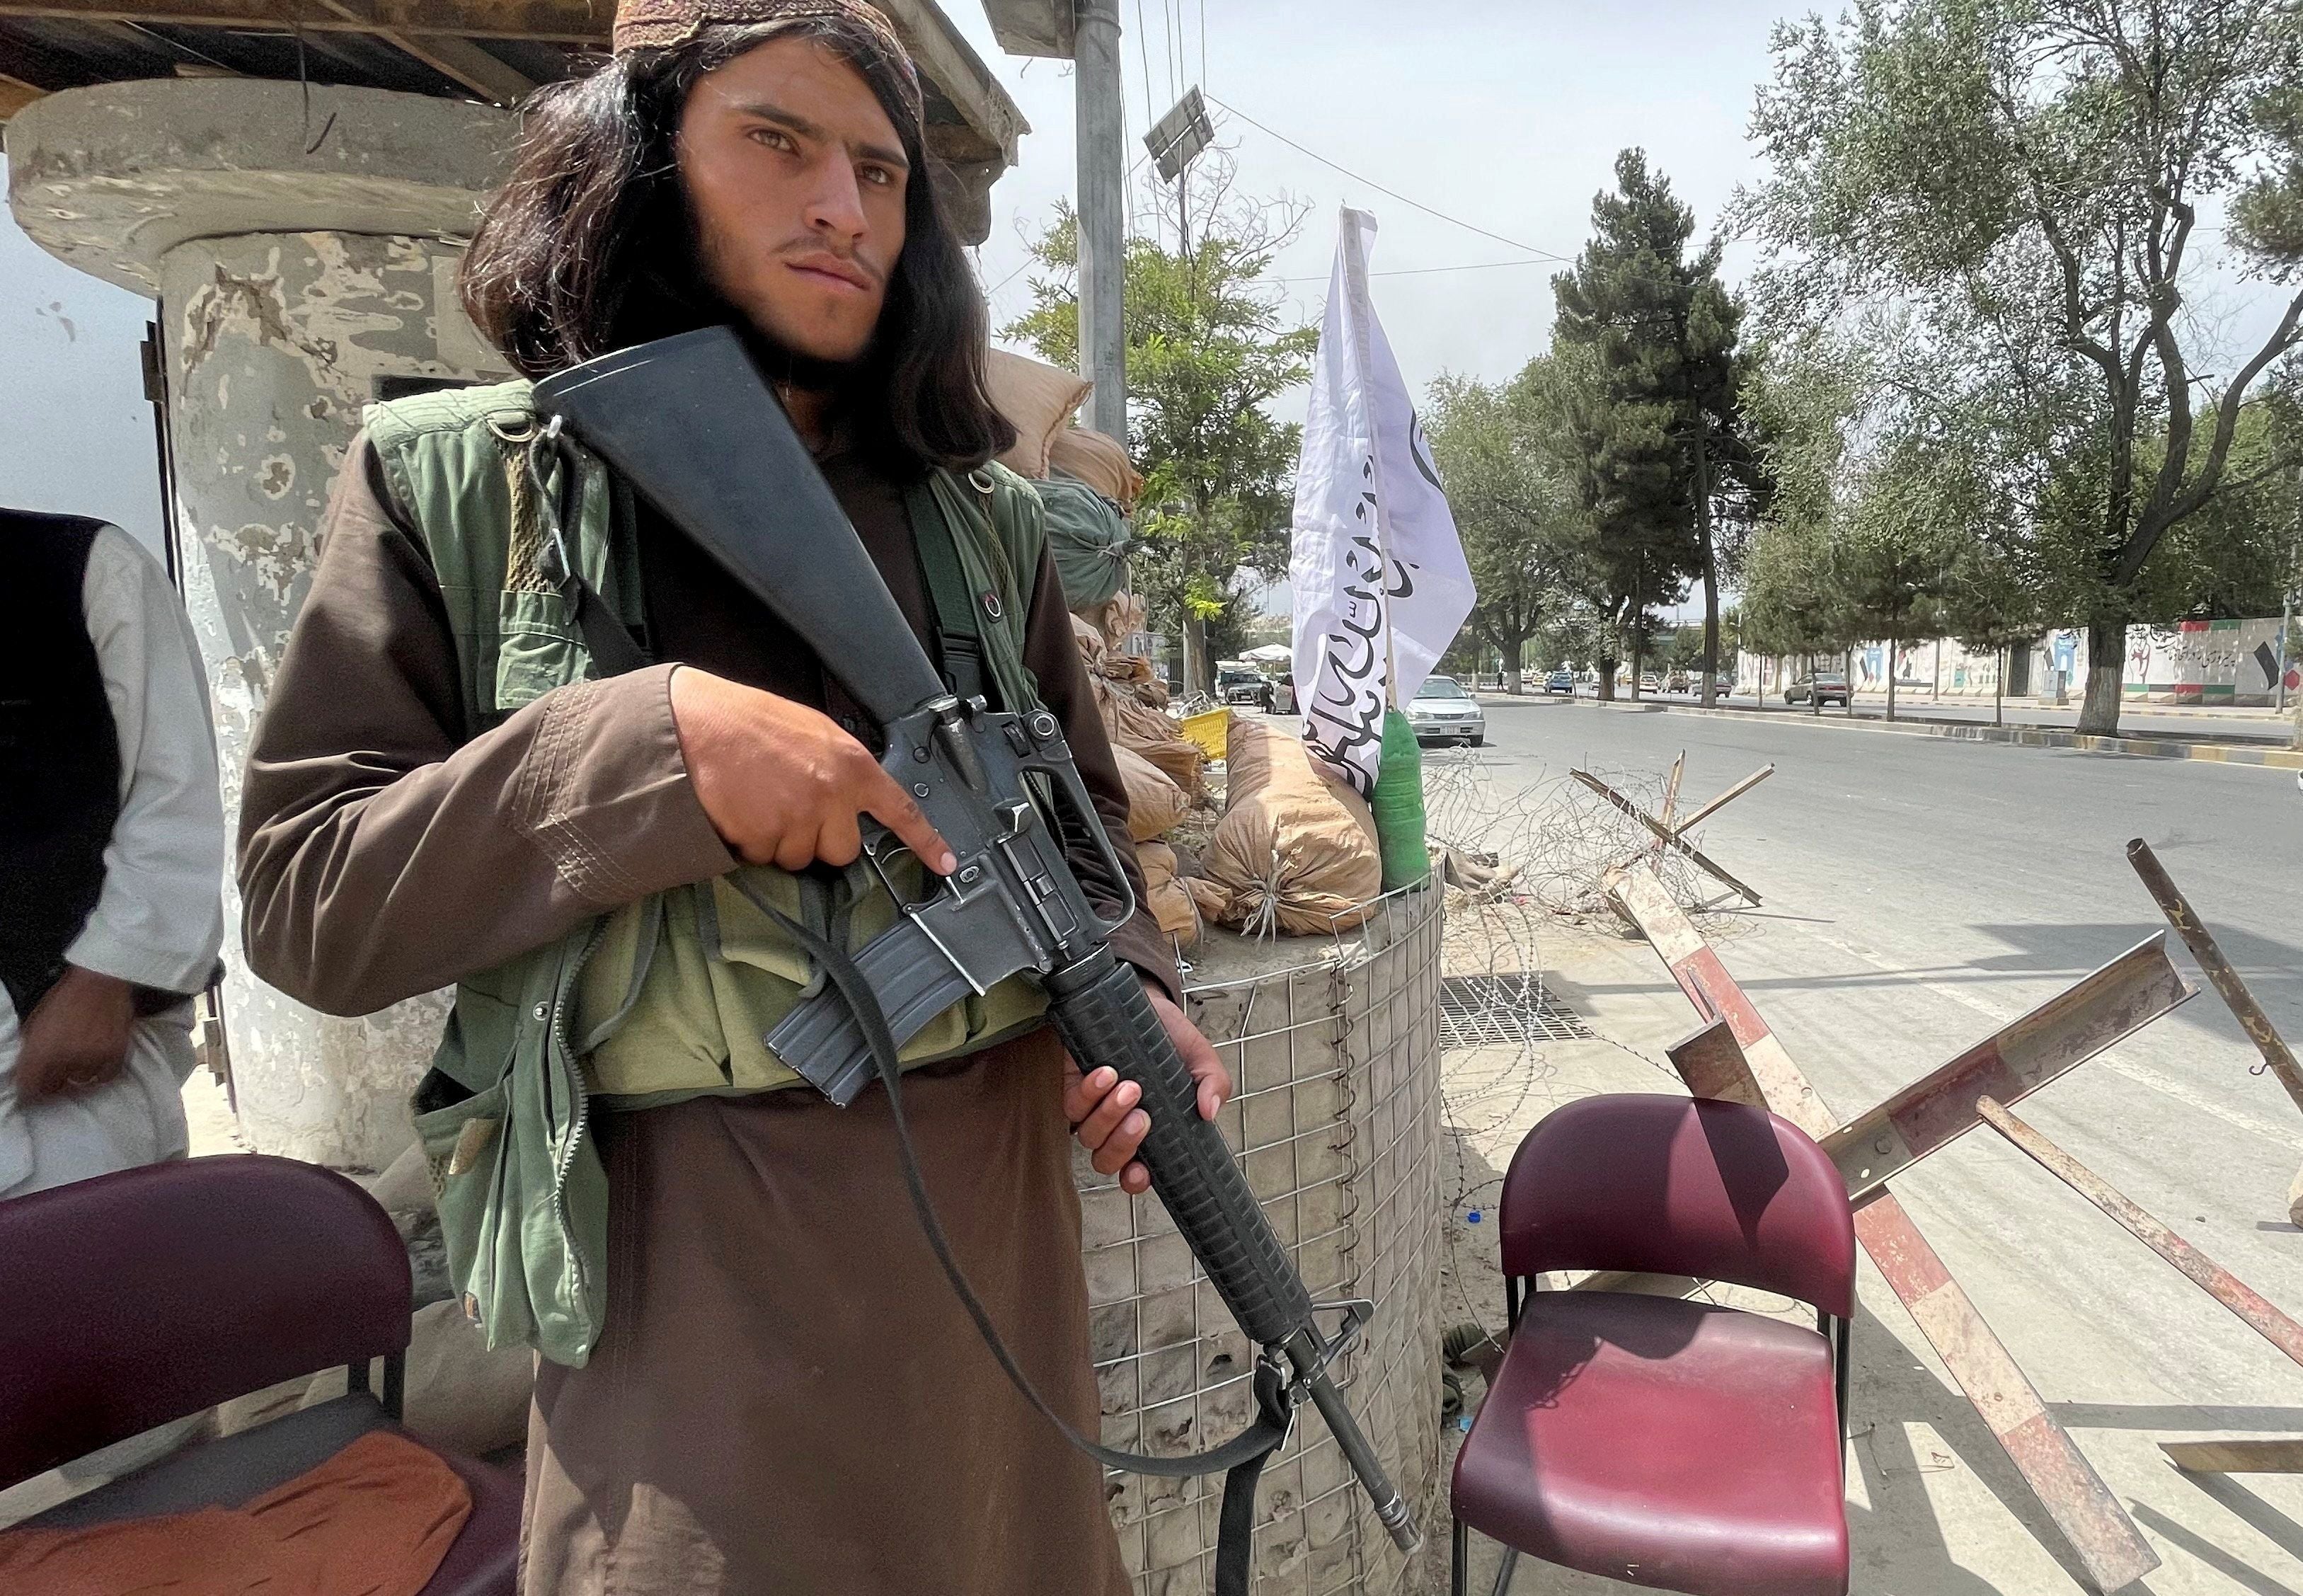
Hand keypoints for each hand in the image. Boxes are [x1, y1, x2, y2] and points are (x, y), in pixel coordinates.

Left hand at [15, 965, 136, 1102]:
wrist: (100, 979)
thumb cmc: (66, 996)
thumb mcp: (36, 1021)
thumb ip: (32, 1048)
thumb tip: (28, 1070)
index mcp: (41, 1049)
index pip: (29, 1087)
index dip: (29, 1091)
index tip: (31, 1091)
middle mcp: (66, 1057)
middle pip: (55, 1087)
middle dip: (52, 1082)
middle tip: (53, 1075)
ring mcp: (93, 1056)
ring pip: (81, 1080)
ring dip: (77, 1074)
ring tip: (78, 1062)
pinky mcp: (116, 1053)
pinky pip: (106, 1076)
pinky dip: (100, 1072)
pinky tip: (97, 1063)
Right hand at [669, 666, 954, 873]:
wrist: (697, 724)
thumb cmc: (749, 723)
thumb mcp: (813, 732)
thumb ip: (840, 767)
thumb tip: (849, 795)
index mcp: (851, 765)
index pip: (900, 809)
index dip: (925, 840)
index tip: (943, 862)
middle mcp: (832, 796)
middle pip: (842, 850)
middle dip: (817, 838)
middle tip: (790, 807)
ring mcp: (798, 820)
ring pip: (799, 857)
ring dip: (779, 840)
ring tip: (759, 801)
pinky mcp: (765, 838)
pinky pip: (763, 858)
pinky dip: (750, 843)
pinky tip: (740, 810)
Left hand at [1064, 977, 1232, 1195]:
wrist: (1144, 1002)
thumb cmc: (1170, 1038)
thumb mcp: (1201, 1059)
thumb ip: (1213, 1084)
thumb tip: (1210, 1112)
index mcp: (1150, 1131)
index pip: (1136, 1172)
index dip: (1134, 1179)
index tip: (1142, 1171)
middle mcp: (1118, 1126)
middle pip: (1108, 1160)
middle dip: (1123, 1143)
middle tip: (1143, 1116)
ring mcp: (1094, 1108)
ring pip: (1089, 1135)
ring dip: (1108, 1116)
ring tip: (1129, 1086)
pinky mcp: (1074, 1086)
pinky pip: (1073, 1105)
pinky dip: (1089, 1092)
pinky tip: (1106, 1073)